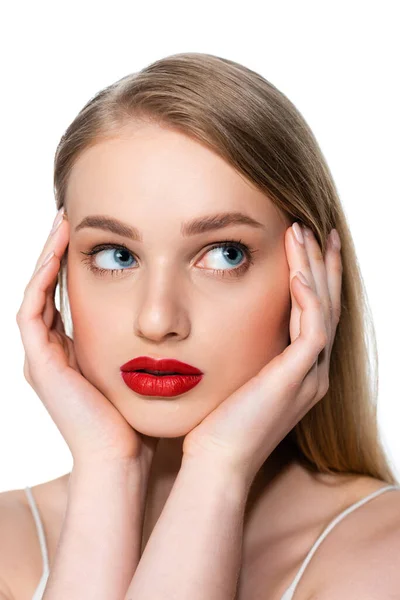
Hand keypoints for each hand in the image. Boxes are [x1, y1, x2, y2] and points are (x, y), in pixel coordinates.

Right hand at [16, 207, 158, 472]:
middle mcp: (51, 353)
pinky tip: (60, 250)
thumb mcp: (145, 370)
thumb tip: (182, 318)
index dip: (76, 265)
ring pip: (36, 292)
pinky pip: (32, 309)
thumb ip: (151, 343)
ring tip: (62, 222)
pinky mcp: (38, 363)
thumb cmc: (141, 419)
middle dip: (58, 253)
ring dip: (48, 257)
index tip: (97, 236)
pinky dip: (43, 278)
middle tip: (70, 218)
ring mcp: (40, 358)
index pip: (68, 298)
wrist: (123, 460)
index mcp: (74, 354)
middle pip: (48, 290)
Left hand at [182, 223, 341, 489]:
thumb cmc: (215, 421)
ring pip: (324, 309)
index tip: (304, 245)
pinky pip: (313, 328)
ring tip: (303, 232)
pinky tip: (296, 272)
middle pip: (329, 304)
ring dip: (313, 268)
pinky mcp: (297, 379)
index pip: (316, 312)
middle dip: (323, 264)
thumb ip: (245, 349)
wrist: (215, 460)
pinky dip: (308, 297)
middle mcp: (312, 370)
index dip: (315, 277)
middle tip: (317, 229)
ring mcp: (310, 375)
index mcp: (299, 369)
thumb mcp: (235, 374)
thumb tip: (226, 319)